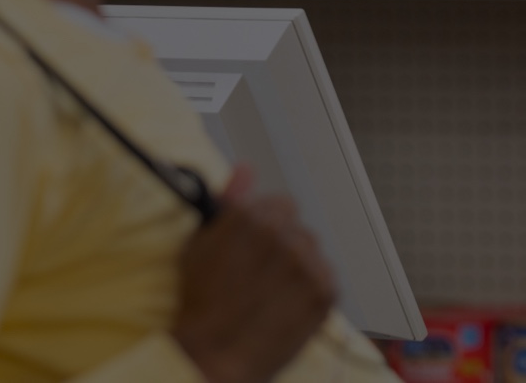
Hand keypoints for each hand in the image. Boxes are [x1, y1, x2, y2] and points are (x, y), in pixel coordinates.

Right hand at [171, 167, 337, 382]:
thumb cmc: (199, 303)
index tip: (254, 246)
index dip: (265, 226)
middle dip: (282, 245)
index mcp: (255, 217)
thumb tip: (246, 168)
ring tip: (272, 293)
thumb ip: (228, 201)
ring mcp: (309, 265)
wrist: (214, 356)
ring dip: (298, 266)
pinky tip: (286, 305)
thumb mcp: (199, 244)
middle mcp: (286, 236)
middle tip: (260, 274)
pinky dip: (310, 290)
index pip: (280, 205)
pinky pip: (326, 278)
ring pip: (312, 252)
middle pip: (297, 228)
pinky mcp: (325, 293)